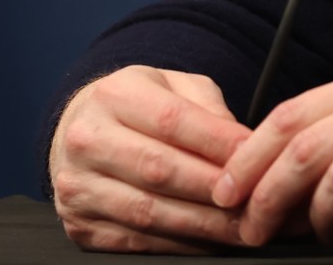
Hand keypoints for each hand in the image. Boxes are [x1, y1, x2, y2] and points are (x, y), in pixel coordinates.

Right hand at [50, 66, 252, 252]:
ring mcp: (78, 186)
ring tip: (240, 228)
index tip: (253, 157)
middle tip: (254, 201)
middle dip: (213, 189)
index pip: (171, 121)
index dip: (216, 142)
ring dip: (201, 225)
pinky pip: (135, 241)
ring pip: (147, 212)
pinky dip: (178, 245)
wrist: (80, 132)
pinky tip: (208, 241)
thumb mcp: (172, 87)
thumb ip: (208, 108)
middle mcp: (87, 140)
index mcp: (113, 96)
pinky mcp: (80, 224)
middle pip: (159, 170)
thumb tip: (242, 144)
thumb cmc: (138, 108)